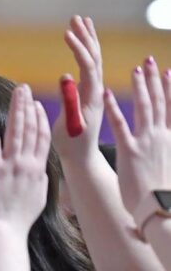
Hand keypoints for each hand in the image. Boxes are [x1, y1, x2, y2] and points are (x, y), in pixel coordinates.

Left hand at [0, 84, 51, 233]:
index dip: (40, 120)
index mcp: (39, 170)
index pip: (42, 139)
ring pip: (16, 130)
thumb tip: (42, 174)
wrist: (3, 231)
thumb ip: (41, 183)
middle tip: (24, 89)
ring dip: (16, 109)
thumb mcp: (38, 199)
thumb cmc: (17, 220)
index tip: (38, 106)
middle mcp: (27, 164)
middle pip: (30, 129)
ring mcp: (10, 165)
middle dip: (28, 107)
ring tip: (16, 92)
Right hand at [52, 16, 105, 162]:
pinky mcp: (90, 97)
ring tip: (80, 23)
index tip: (66, 33)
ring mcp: (95, 93)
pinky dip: (86, 55)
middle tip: (76, 18)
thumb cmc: (72, 146)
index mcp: (92, 97)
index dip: (78, 48)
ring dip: (88, 41)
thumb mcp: (68, 126)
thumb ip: (68, 101)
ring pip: (95, 61)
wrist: (82, 159)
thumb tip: (66, 75)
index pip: (88, 65)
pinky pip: (91, 70)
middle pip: (95, 58)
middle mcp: (97, 92)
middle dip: (86, 37)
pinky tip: (79, 50)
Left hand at [104, 58, 170, 213]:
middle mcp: (161, 136)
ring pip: (144, 108)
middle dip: (154, 80)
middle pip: (159, 102)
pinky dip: (115, 108)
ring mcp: (146, 142)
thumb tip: (162, 145)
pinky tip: (106, 94)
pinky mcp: (130, 151)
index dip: (169, 89)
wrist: (159, 208)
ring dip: (140, 88)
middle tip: (148, 61)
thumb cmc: (161, 193)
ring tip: (135, 70)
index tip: (167, 71)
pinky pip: (120, 125)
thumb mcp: (167, 165)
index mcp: (170, 138)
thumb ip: (163, 150)